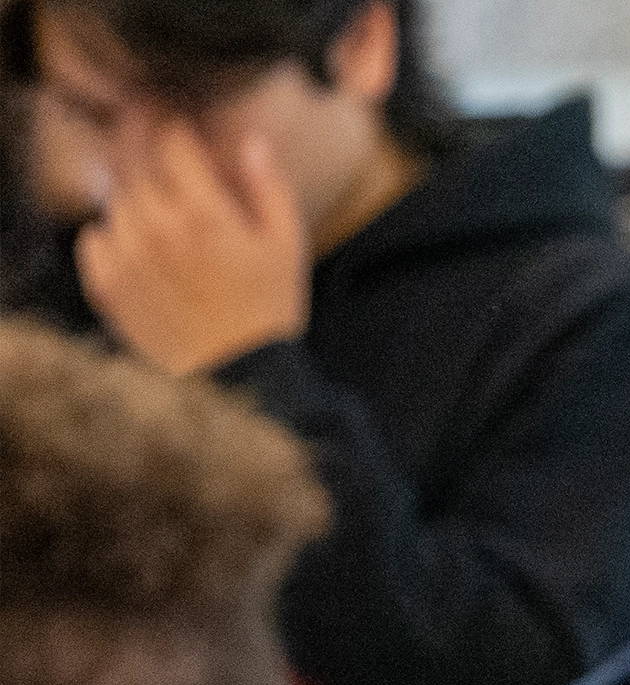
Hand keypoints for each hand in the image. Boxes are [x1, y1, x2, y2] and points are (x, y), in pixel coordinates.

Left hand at [76, 121, 309, 374]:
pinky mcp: (110, 286)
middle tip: (157, 148)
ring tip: (157, 206)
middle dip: (145, 149)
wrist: (239, 372)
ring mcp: (129, 258)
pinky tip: (133, 240)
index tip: (174, 120)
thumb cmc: (269, 305)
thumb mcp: (288, 243)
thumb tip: (252, 142)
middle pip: (136, 167)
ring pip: (115, 201)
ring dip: (133, 195)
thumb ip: (269, 186)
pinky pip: (93, 239)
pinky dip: (108, 232)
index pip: (172, 144)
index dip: (171, 125)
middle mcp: (159, 229)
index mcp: (205, 213)